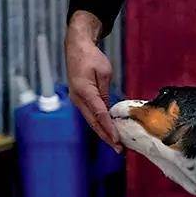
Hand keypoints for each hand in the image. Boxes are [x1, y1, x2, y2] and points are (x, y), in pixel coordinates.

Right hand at [65, 11, 121, 152]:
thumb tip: (109, 110)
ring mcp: (77, 100)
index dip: (109, 128)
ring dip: (103, 133)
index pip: (99, 114)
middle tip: (119, 149)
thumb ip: (105, 92)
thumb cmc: (91, 57)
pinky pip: (90, 115)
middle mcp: (78, 98)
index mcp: (84, 91)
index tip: (117, 140)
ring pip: (91, 121)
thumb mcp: (103, 73)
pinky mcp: (80, 99)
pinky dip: (100, 124)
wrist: (76, 47)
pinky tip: (108, 131)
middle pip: (94, 122)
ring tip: (116, 144)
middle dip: (106, 137)